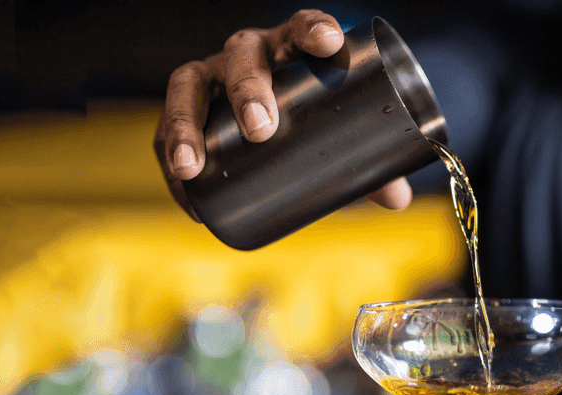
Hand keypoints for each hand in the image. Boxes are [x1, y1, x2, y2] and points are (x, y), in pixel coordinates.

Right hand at [153, 9, 411, 220]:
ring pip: (187, 83)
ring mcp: (210, 79)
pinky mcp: (184, 110)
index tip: (330, 44)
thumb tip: (398, 200)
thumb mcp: (335, 137)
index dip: (314, 30)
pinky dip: (167, 152)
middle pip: (242, 55)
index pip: (302, 27)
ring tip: (192, 165)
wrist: (263, 121)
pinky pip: (164, 123)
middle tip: (261, 129)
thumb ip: (369, 165)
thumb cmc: (306, 124)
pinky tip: (181, 186)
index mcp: (290, 50)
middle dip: (248, 88)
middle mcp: (246, 55)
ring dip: (186, 123)